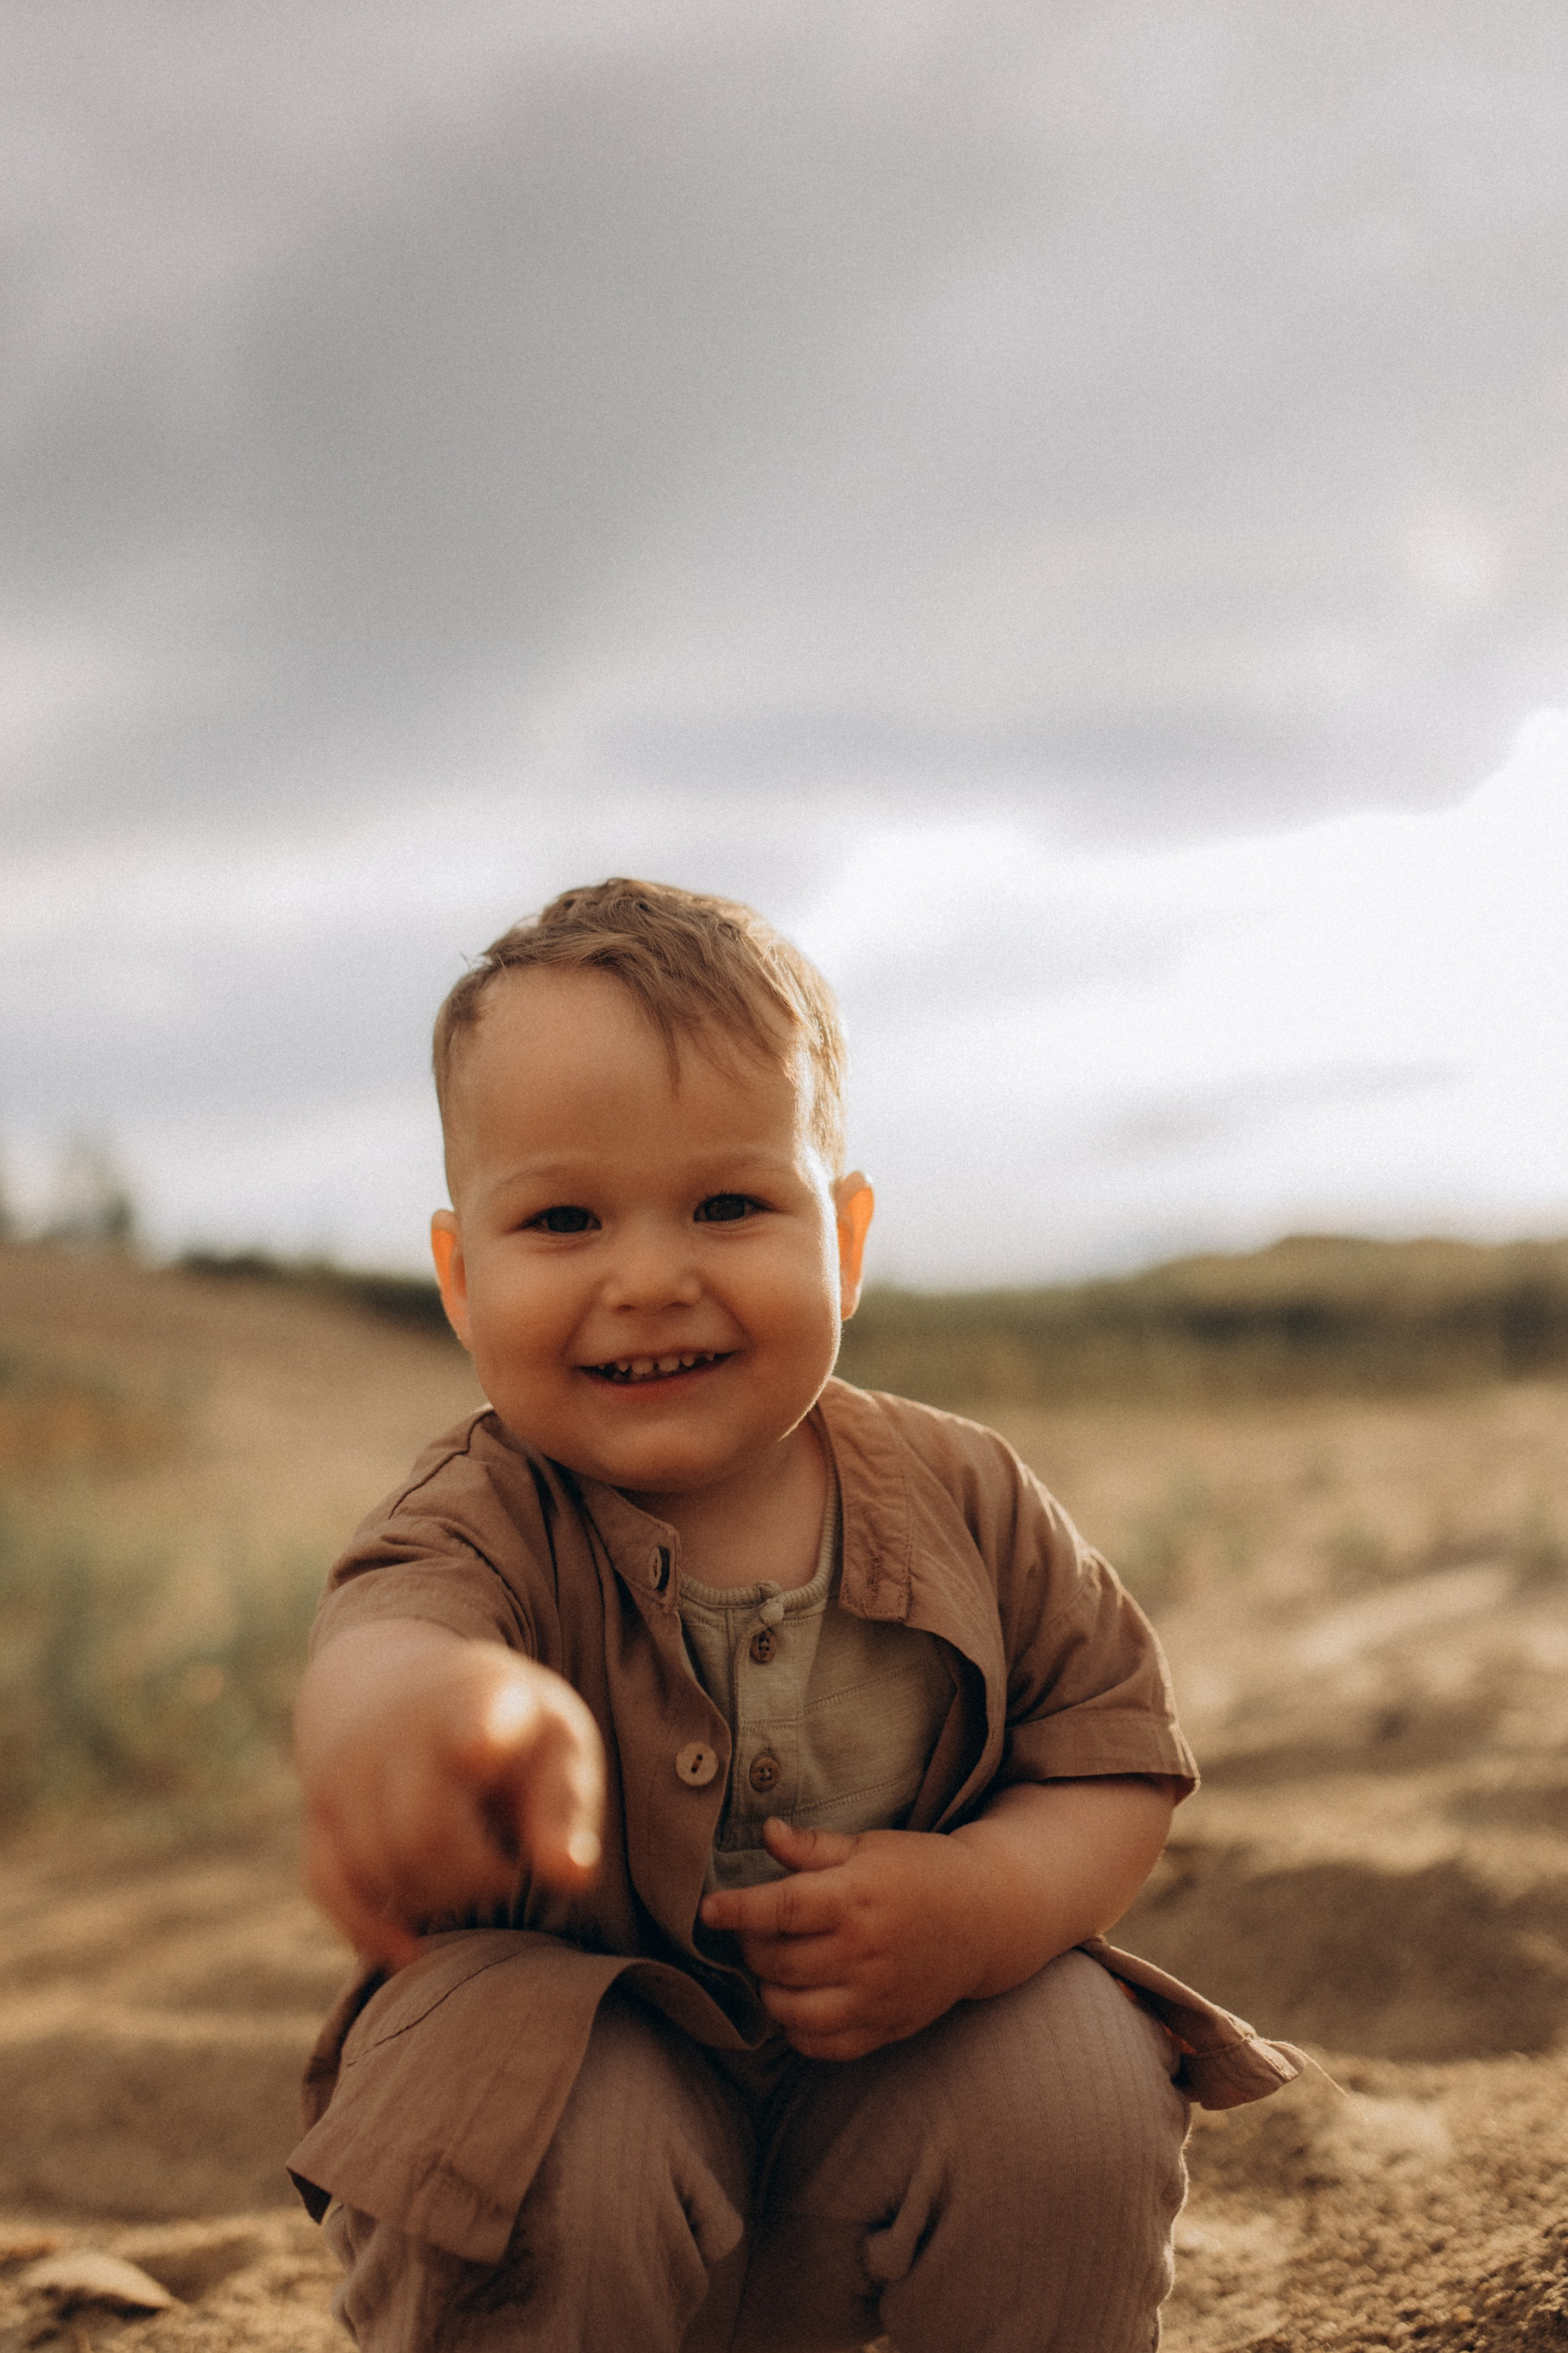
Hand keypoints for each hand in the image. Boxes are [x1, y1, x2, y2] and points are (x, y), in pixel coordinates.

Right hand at [297, 1621, 603, 1970]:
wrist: (397, 1685)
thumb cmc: (504, 1732)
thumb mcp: (554, 1744)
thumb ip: (565, 1808)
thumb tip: (571, 1876)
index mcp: (484, 1699)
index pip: (476, 1717)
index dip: (478, 1734)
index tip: (477, 1746)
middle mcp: (403, 1725)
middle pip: (426, 1837)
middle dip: (476, 1879)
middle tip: (506, 1867)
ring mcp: (349, 1765)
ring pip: (379, 1871)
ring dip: (433, 1899)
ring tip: (469, 1868)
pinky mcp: (317, 1806)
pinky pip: (330, 1884)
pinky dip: (366, 1927)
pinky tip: (408, 1949)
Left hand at [698, 1818, 989, 2059]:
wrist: (987, 1918)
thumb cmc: (922, 1871)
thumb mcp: (871, 1846)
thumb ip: (814, 1848)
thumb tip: (767, 1833)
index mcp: (858, 1897)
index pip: (782, 1908)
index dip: (738, 1910)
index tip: (707, 1910)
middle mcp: (865, 1952)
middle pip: (777, 1961)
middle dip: (750, 1945)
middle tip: (753, 1929)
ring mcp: (876, 1996)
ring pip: (791, 2010)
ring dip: (769, 1989)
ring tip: (776, 1964)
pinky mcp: (885, 2028)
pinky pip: (821, 2046)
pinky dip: (797, 2030)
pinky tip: (800, 2000)